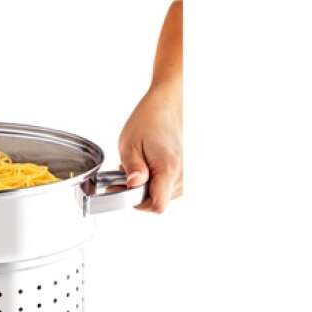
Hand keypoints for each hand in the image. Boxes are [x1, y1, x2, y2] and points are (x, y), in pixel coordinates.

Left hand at [118, 85, 182, 212]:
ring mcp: (185, 175)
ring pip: (161, 196)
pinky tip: (149, 166)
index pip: (157, 205)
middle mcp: (182, 176)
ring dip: (146, 186)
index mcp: (169, 169)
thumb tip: (132, 186)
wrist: (167, 105)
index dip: (136, 202)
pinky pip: (167, 188)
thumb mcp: (130, 144)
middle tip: (127, 172)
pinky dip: (155, 181)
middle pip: (157, 202)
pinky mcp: (184, 173)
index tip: (126, 188)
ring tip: (140, 165)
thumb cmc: (149, 120)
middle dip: (138, 192)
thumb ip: (133, 169)